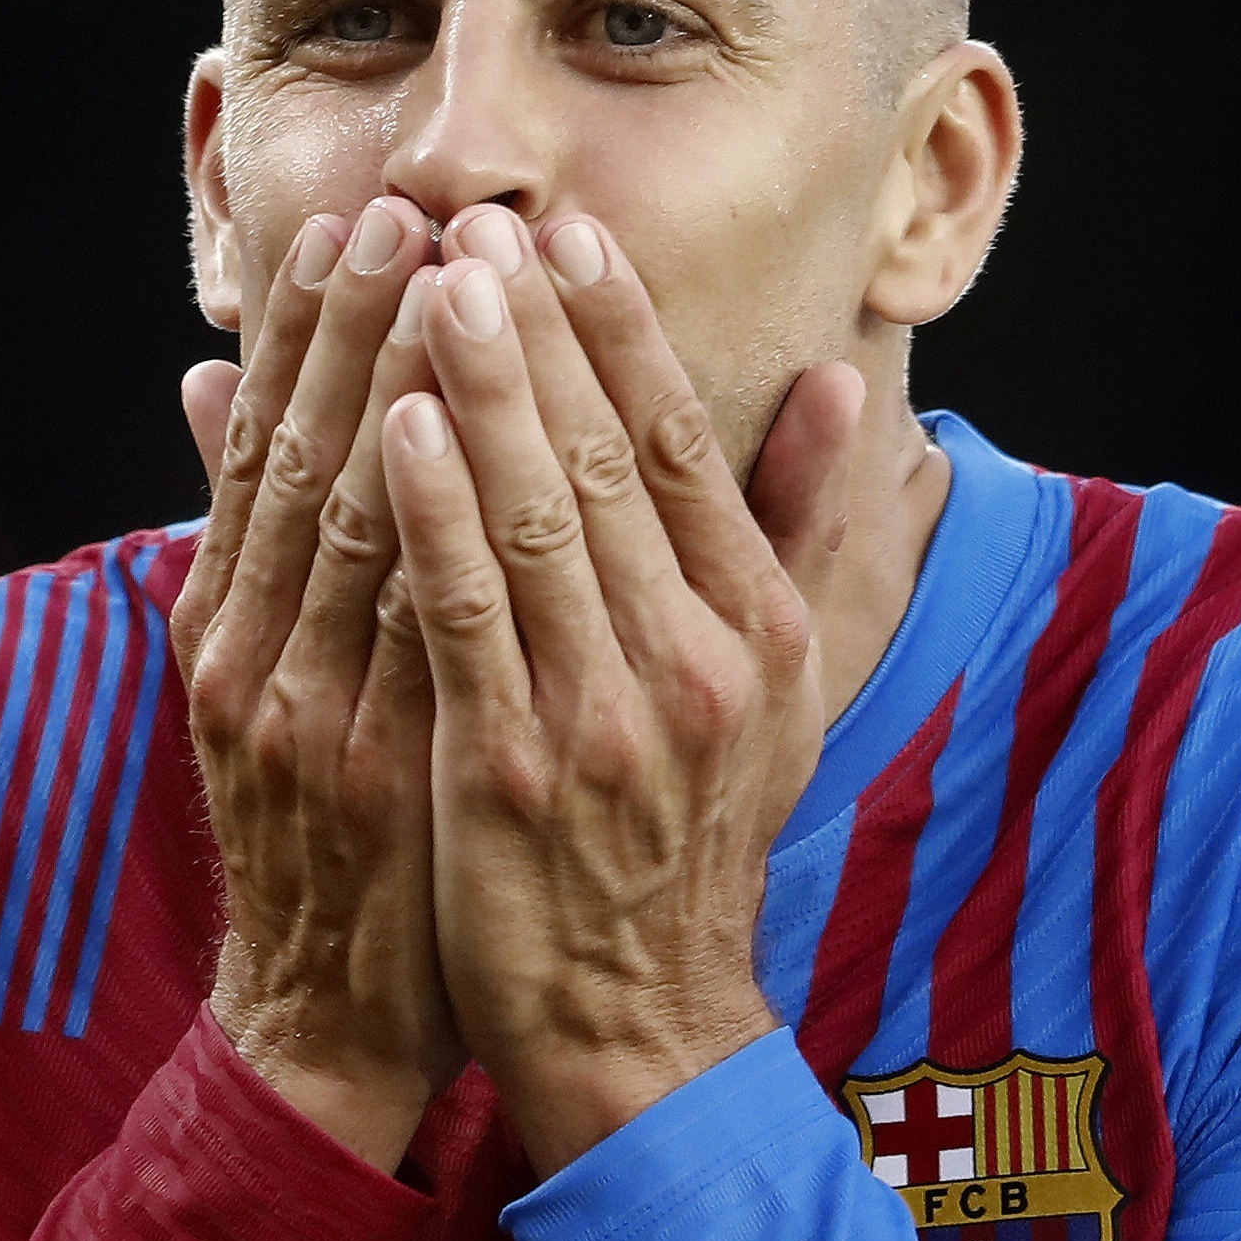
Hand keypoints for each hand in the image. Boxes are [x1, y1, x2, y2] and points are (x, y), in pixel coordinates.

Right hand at [171, 192, 461, 1169]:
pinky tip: (471, 443)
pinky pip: (403, 620)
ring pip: (347, 522)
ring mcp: (301, 712)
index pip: (265, 448)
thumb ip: (249, 539)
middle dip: (352, 332)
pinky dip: (432, 523)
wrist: (333, 1016)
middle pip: (298, 461)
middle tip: (405, 211)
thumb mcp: (261, 679)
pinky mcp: (366, 768)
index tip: (354, 223)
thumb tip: (211, 389)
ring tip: (448, 283)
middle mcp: (246, 655)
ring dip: (397, 396)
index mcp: (224, 624)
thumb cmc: (334, 838)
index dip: (307, 333)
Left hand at [376, 205, 860, 1173]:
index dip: (624, 332)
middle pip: (606, 459)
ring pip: (534, 517)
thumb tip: (847, 384)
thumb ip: (812, 533)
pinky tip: (393, 423)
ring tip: (429, 283)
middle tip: (479, 221)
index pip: (682, 446)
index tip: (571, 232)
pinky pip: (464, 613)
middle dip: (539, 331)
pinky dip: (430, 511)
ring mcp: (602, 718)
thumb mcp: (788, 688)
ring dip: (480, 389)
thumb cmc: (693, 837)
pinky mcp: (509, 770)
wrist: (637, 1018)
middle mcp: (696, 662)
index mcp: (758, 631)